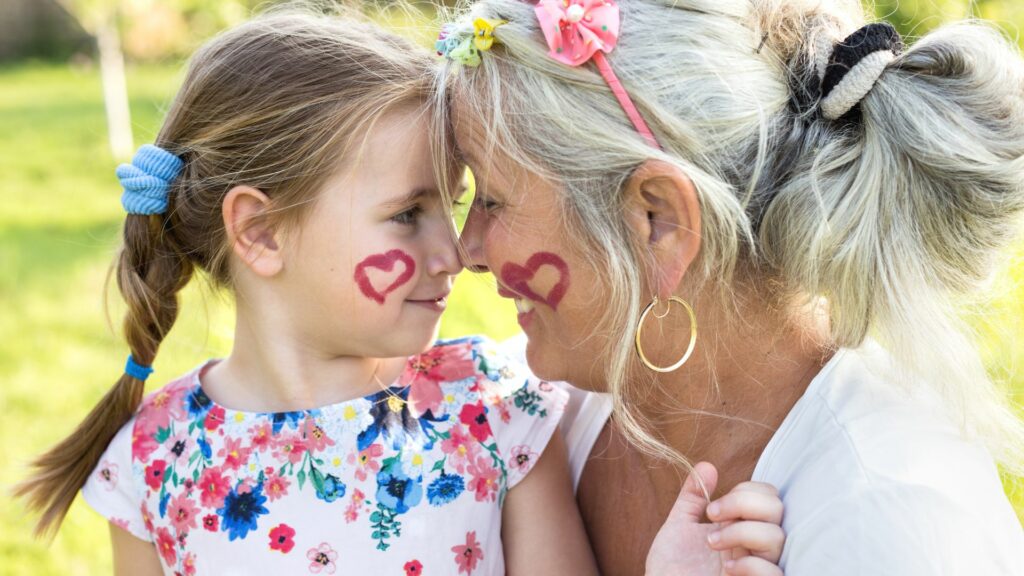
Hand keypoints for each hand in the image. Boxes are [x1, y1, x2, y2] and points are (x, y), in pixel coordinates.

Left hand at [645, 462, 784, 575]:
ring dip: (740, 532)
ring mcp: (756, 567)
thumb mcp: (679, 526)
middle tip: (712, 516)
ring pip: (777, 537)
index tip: (712, 508)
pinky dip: (750, 566)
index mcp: (741, 526)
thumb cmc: (673, 568)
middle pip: (777, 508)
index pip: (767, 495)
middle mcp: (754, 545)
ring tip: (711, 544)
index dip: (745, 491)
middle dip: (743, 504)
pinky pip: (774, 573)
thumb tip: (707, 465)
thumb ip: (692, 497)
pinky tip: (726, 568)